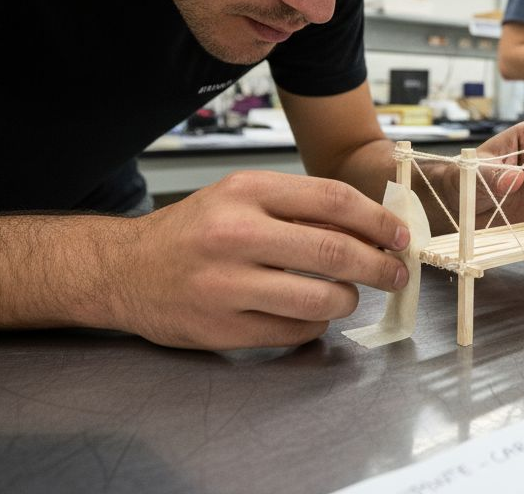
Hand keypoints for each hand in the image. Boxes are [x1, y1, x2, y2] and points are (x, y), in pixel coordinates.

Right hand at [107, 172, 409, 349]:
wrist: (124, 270)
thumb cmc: (192, 231)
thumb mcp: (240, 197)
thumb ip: (298, 208)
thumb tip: (368, 227)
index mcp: (246, 191)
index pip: (333, 201)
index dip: (377, 221)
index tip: (399, 236)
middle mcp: (236, 234)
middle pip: (335, 252)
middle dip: (379, 266)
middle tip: (396, 274)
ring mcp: (228, 285)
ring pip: (321, 299)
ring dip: (349, 300)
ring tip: (348, 295)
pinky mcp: (222, 328)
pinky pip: (295, 332)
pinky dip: (316, 325)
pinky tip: (311, 315)